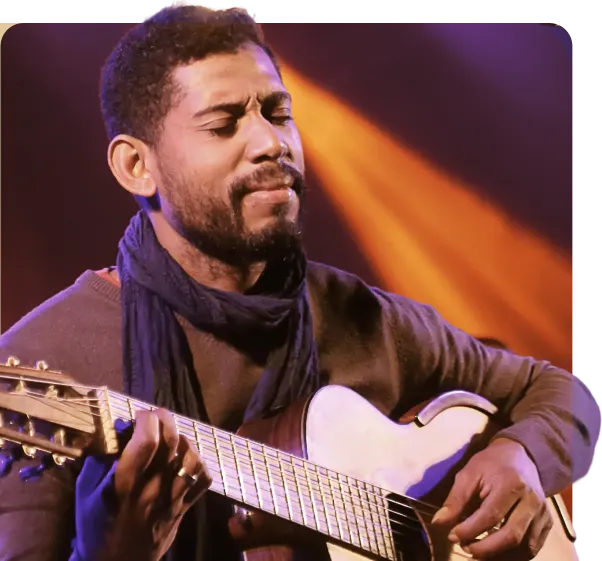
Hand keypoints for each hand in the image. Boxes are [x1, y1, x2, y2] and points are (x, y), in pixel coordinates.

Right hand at [106, 408, 211, 560]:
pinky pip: (203, 480)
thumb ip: (99, 460)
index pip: (146, 442)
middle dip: (166, 419)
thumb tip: (114, 430)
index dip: (146, 420)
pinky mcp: (185, 508)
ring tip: (172, 435)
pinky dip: (199, 463)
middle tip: (157, 415)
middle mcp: (152, 489)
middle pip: (171, 443)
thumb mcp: (85, 493)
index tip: (139, 415)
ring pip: (191, 458)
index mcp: (124, 485)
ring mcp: (172, 499)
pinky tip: (186, 458)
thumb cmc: (96, 526)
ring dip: (183, 439)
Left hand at [431, 438, 552, 558]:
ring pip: (525, 548)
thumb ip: (455, 499)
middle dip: (486, 549)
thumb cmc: (492, 464)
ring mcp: (543, 513)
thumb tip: (439, 523)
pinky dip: (514, 555)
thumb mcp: (469, 473)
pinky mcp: (547, 523)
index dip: (470, 530)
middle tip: (466, 548)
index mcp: (511, 484)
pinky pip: (532, 548)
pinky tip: (495, 552)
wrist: (521, 456)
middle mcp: (532, 501)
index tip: (452, 536)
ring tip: (477, 552)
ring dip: (500, 556)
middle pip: (511, 536)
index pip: (490, 516)